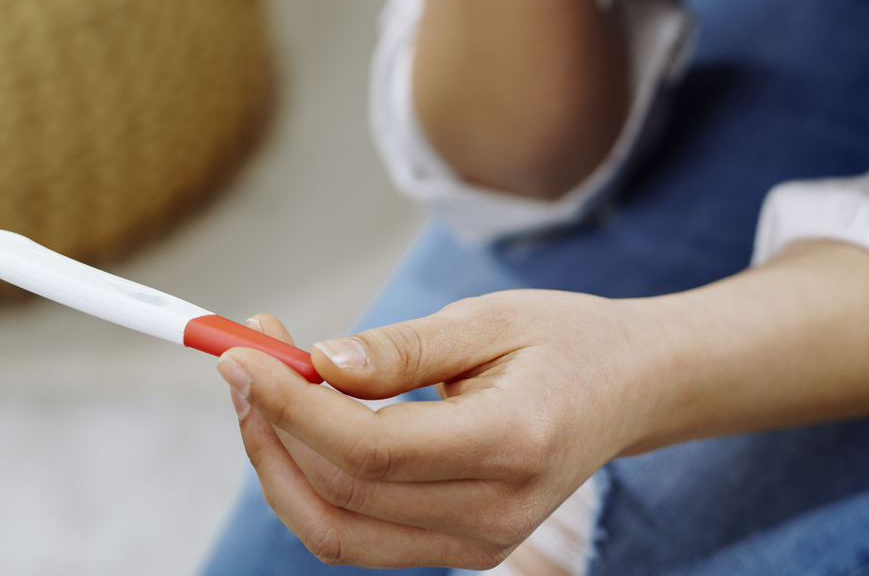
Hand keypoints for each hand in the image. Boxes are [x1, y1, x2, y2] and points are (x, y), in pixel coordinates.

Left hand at [221, 295, 636, 569]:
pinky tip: (299, 422)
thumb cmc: (563, 341)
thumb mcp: (489, 319)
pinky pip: (358, 535)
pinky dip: (311, 483)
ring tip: (259, 388)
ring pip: (337, 532)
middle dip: (270, 429)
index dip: (291, 407)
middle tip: (239, 357)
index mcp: (514, 444)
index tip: (238, 352)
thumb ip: (402, 348)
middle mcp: (496, 512)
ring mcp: (480, 543)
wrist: (630, 391)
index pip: (372, 449)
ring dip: (278, 463)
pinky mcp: (460, 550)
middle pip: (343, 497)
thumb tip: (317, 363)